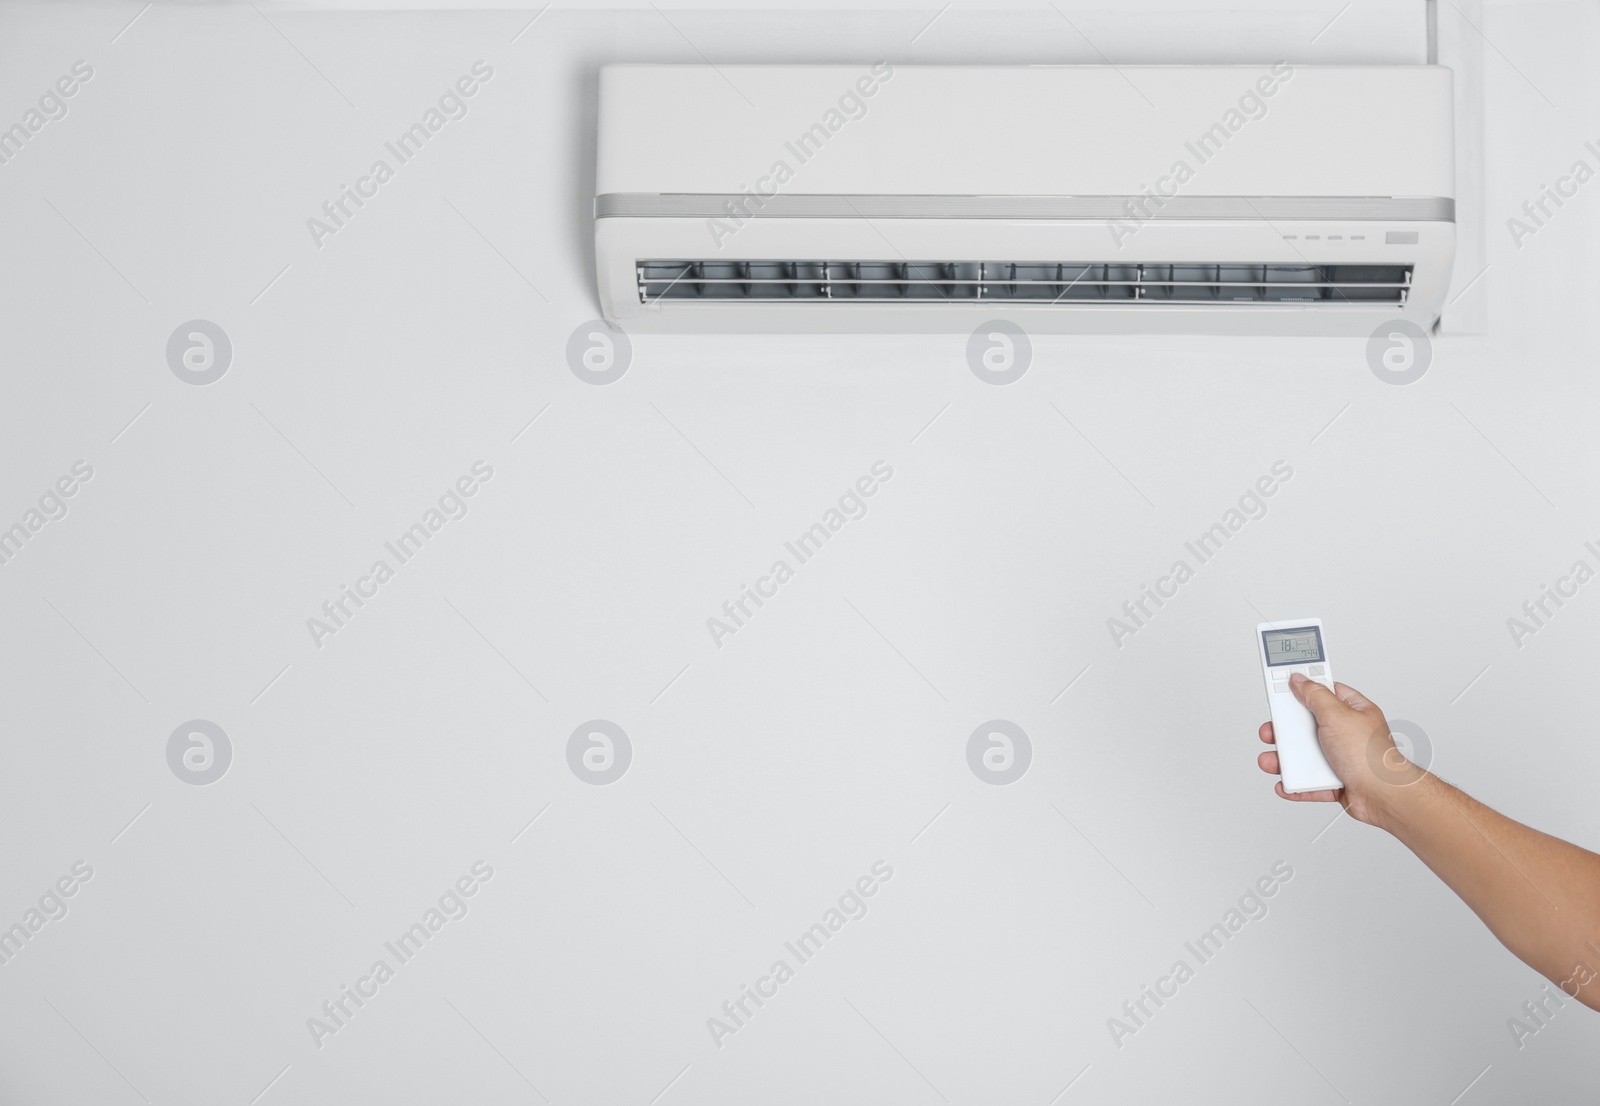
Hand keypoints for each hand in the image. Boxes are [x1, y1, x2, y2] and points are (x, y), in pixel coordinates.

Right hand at [1256, 674, 1422, 825]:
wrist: (1384, 797)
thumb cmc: (1372, 757)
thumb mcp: (1337, 715)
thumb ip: (1315, 695)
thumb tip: (1300, 681)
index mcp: (1352, 711)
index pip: (1324, 692)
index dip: (1303, 688)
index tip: (1283, 684)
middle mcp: (1346, 733)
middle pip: (1307, 725)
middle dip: (1286, 730)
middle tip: (1272, 730)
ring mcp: (1341, 758)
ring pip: (1305, 755)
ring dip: (1286, 760)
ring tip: (1273, 761)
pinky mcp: (1336, 781)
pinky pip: (1309, 781)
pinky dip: (1296, 783)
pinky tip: (1288, 782)